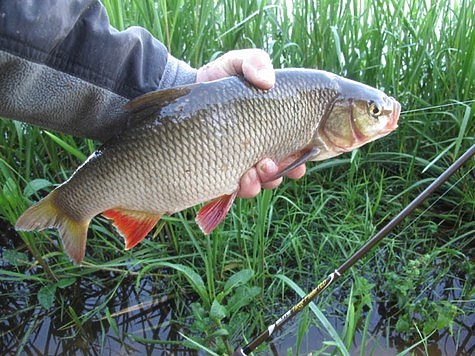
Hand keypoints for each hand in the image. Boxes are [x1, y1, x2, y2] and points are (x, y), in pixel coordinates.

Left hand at [196, 49, 305, 197]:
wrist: (187, 94)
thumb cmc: (218, 79)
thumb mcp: (236, 64)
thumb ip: (254, 63)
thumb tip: (267, 80)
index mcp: (274, 126)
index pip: (298, 146)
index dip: (305, 154)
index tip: (305, 154)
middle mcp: (262, 147)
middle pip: (283, 169)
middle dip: (284, 171)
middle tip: (272, 163)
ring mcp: (243, 161)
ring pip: (263, 182)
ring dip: (264, 180)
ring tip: (254, 171)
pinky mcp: (223, 172)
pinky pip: (239, 189)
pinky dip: (244, 188)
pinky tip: (240, 180)